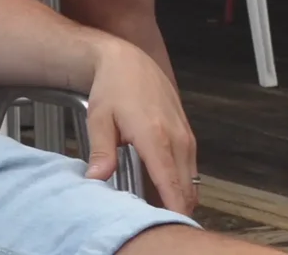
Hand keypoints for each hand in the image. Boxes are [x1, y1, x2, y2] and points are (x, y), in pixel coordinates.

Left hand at [86, 40, 197, 214]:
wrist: (129, 61)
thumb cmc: (112, 88)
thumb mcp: (99, 119)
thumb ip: (101, 152)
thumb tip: (96, 179)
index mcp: (155, 137)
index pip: (171, 186)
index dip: (171, 211)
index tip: (164, 226)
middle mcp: (178, 140)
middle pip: (186, 190)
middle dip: (174, 210)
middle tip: (152, 221)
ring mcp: (187, 138)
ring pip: (191, 182)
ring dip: (178, 198)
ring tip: (155, 209)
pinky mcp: (188, 136)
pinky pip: (190, 169)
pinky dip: (180, 183)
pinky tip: (160, 188)